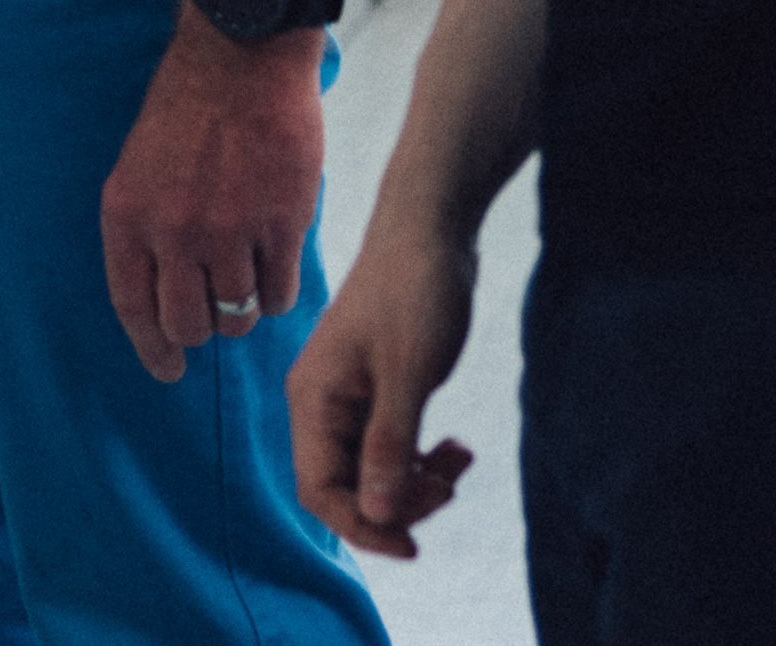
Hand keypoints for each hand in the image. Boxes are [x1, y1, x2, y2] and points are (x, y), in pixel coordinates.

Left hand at [99, 22, 324, 381]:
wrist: (241, 53)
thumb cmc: (188, 106)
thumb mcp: (139, 165)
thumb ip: (147, 230)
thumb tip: (164, 298)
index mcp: (127, 214)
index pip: (133, 307)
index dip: (150, 348)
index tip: (167, 369)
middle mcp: (173, 230)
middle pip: (188, 324)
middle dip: (201, 328)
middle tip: (213, 314)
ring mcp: (229, 229)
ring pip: (237, 312)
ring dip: (243, 305)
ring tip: (247, 271)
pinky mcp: (281, 223)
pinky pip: (279, 293)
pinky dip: (277, 289)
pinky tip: (275, 259)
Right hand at [290, 217, 480, 559]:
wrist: (431, 229)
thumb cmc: (415, 291)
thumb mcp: (408, 374)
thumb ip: (388, 446)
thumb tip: (375, 513)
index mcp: (314, 398)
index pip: (319, 490)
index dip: (363, 525)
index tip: (414, 545)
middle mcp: (322, 402)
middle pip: (347, 486)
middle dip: (399, 500)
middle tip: (451, 485)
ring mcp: (349, 396)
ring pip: (373, 469)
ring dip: (417, 480)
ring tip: (461, 460)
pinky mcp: (376, 388)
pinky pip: (391, 446)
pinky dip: (423, 457)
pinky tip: (457, 447)